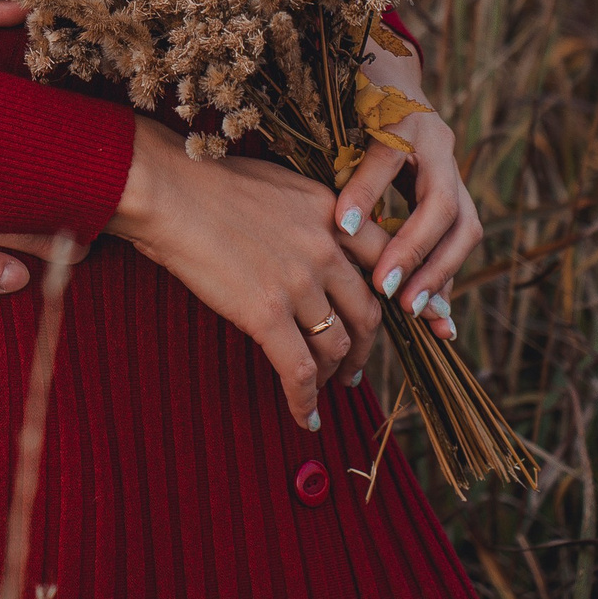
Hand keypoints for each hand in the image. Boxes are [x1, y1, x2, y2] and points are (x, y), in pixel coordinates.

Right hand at [108, 120, 395, 428]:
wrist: (167, 190)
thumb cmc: (209, 182)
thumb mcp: (279, 185)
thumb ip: (312, 216)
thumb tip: (326, 241)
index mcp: (332, 212)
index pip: (389, 260)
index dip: (413, 296)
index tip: (430, 321)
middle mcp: (325, 247)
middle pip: (368, 312)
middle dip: (366, 347)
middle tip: (355, 365)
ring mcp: (297, 281)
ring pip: (335, 345)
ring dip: (334, 373)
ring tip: (325, 385)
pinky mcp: (265, 312)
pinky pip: (297, 369)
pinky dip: (304, 399)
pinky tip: (305, 416)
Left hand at [333, 73, 478, 343]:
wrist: (388, 75)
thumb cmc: (345, 99)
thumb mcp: (333, 115)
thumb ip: (328, 154)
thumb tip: (321, 215)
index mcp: (401, 116)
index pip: (387, 155)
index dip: (365, 192)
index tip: (339, 227)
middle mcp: (436, 143)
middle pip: (441, 203)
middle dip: (414, 251)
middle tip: (384, 289)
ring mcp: (454, 169)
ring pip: (464, 227)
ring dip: (438, 272)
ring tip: (410, 309)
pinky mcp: (457, 193)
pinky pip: (459, 241)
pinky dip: (446, 275)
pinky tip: (436, 314)